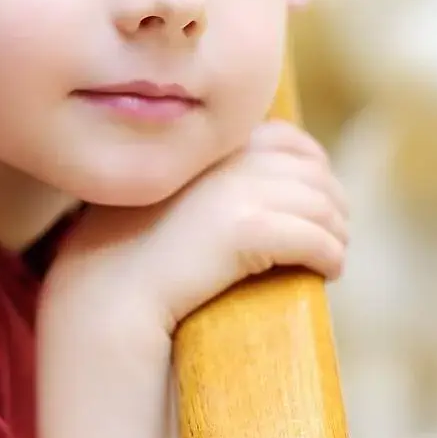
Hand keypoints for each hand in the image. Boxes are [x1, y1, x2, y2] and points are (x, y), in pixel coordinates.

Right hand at [45, 122, 348, 337]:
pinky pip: (314, 238)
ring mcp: (234, 190)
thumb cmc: (121, 264)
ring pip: (318, 205)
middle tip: (334, 230)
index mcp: (200, 146)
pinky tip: (329, 271)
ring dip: (336, 230)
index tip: (317, 193)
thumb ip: (196, 188)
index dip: (310, 163)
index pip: (280, 138)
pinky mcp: (248, 229)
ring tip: (334, 253)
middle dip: (330, 199)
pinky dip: (330, 254)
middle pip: (308, 169)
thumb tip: (247, 191)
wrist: (101, 299)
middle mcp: (220, 157)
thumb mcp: (157, 206)